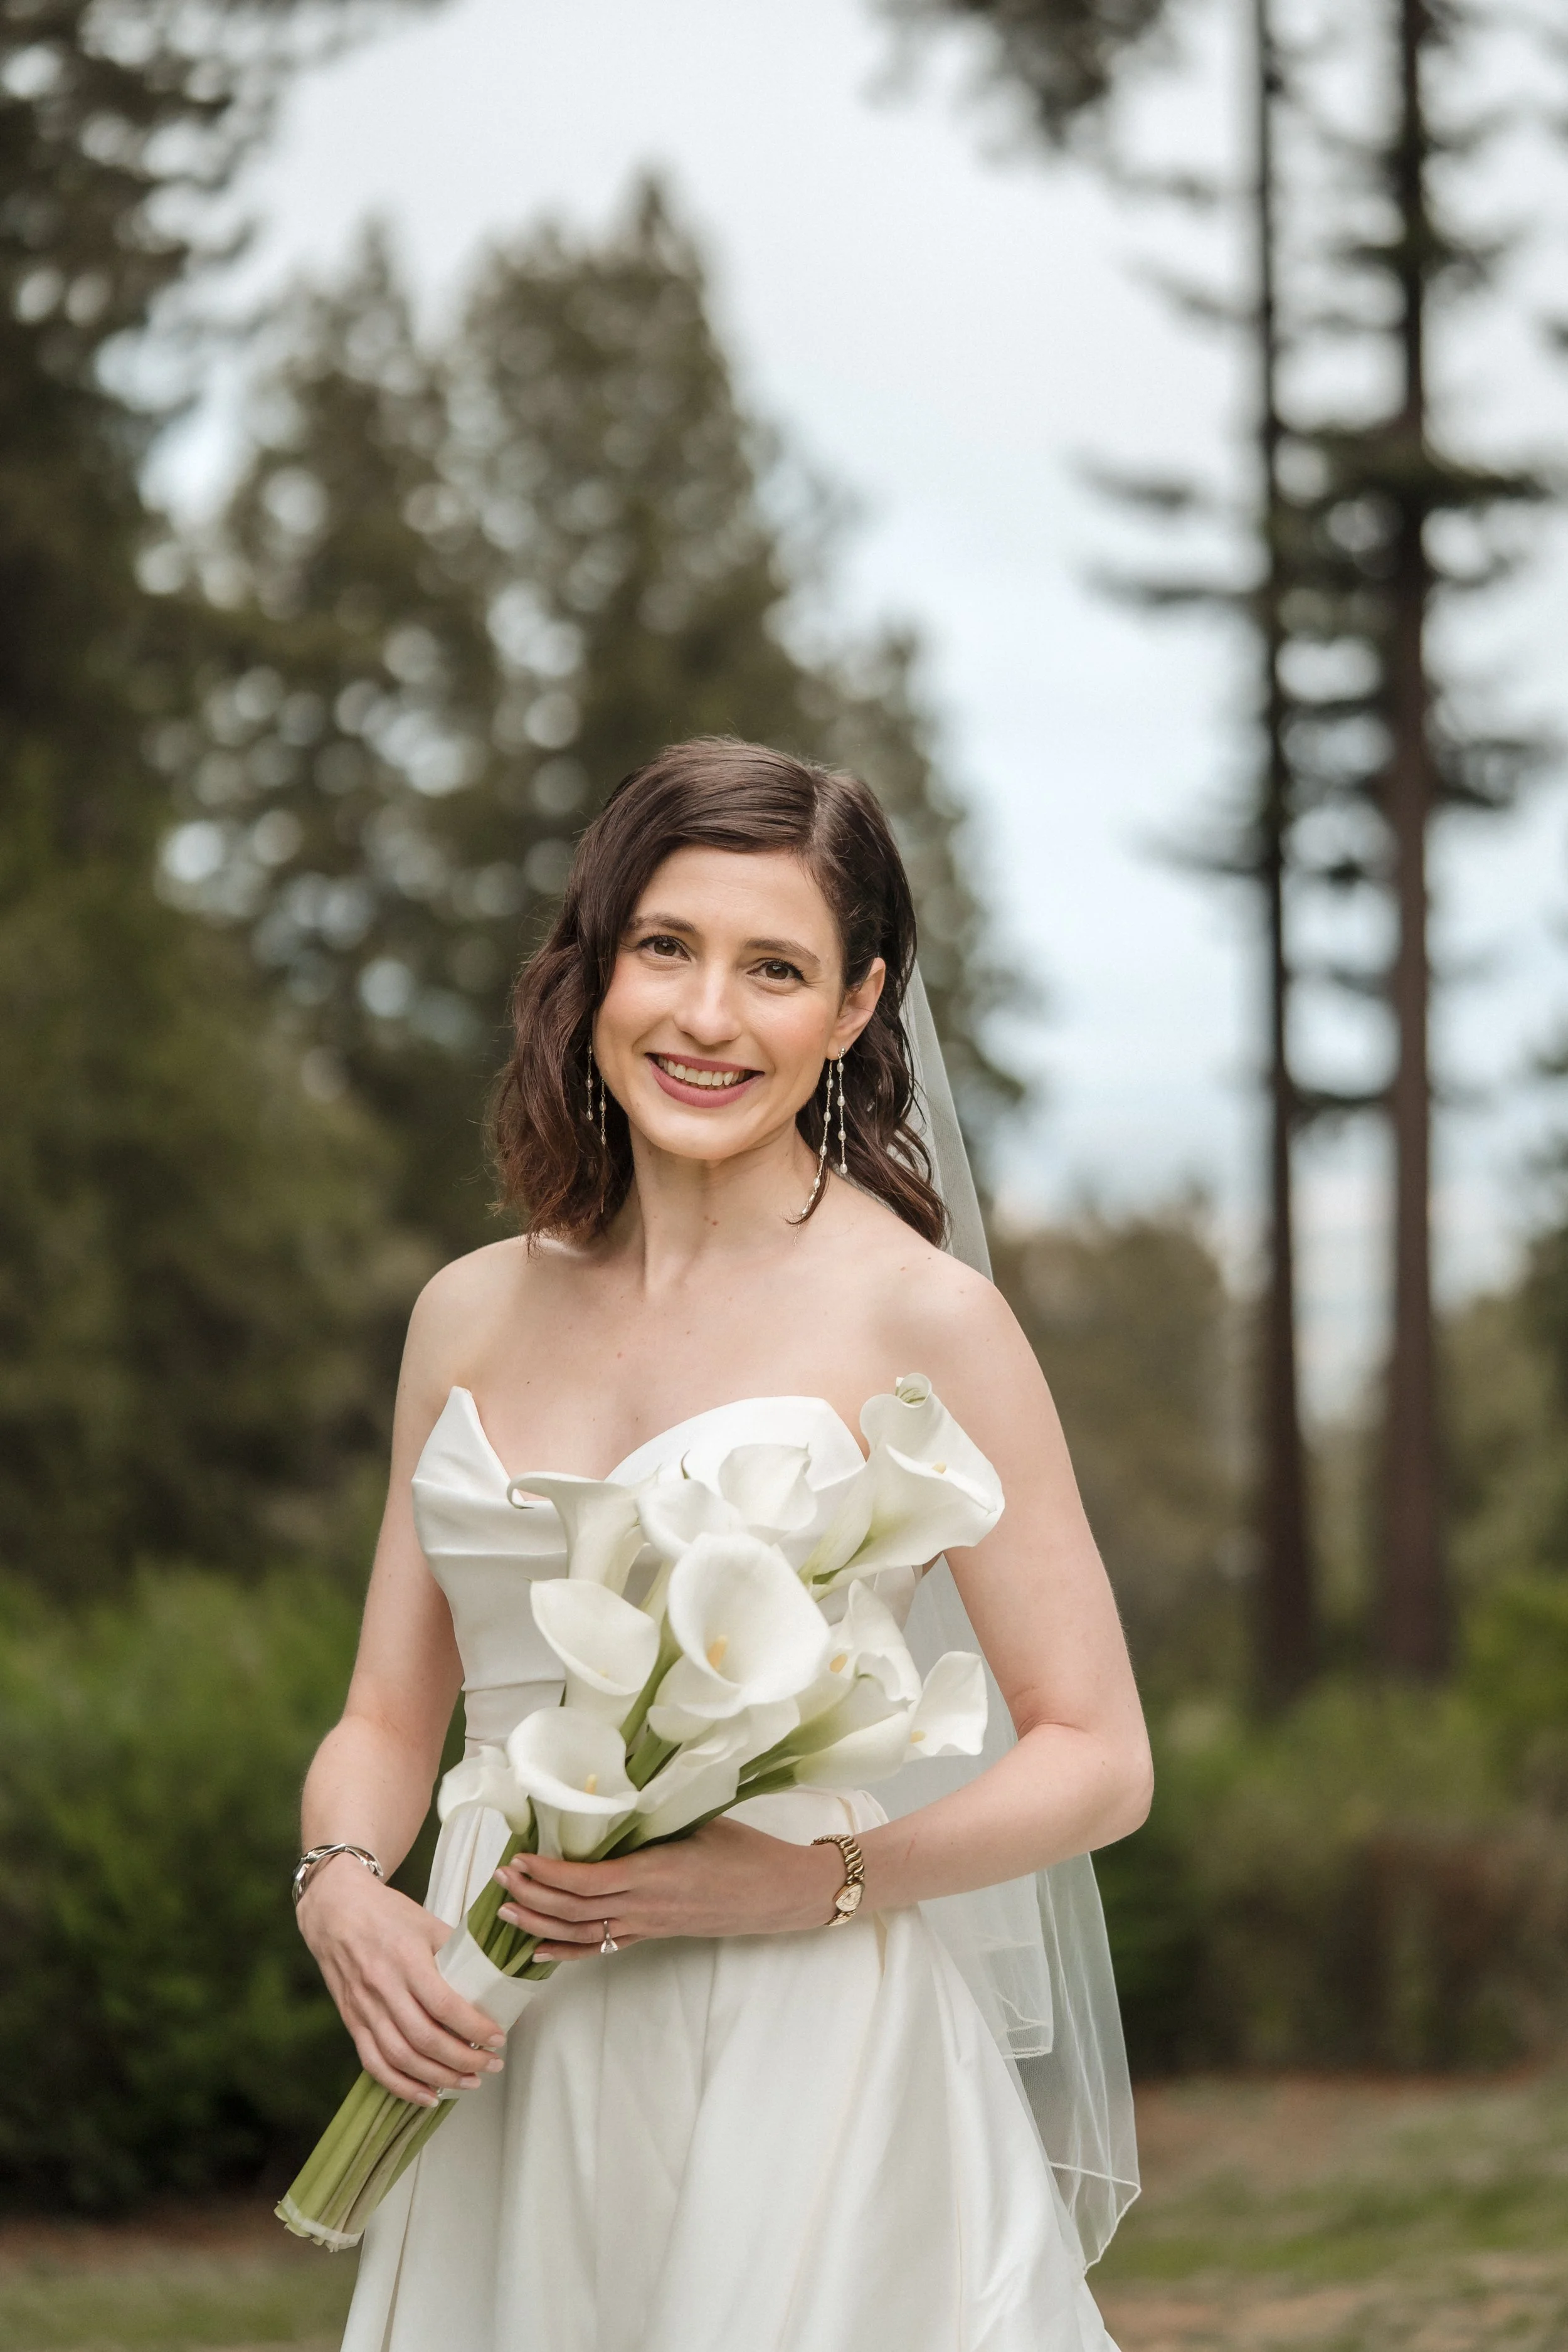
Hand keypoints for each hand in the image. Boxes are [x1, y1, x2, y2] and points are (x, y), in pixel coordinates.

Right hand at [297, 1854, 507, 2104]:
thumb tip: (492, 1978)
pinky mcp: (351, 2022)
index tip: (498, 2037)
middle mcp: (383, 1987)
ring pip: (402, 2058)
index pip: (444, 2005)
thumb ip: (456, 1950)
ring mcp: (363, 2008)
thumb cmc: (387, 1913)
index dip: (473, 2027)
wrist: (335, 1910)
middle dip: (463, 2060)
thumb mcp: (427, 1921)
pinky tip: (428, 2096)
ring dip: (438, 2078)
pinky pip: (375, 2064)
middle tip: (491, 2064)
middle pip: (425, 2039)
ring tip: (468, 2082)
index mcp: (406, 1958)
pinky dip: (402, 2086)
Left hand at [493, 1820, 848, 1960]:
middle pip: (574, 1910)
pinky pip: (602, 1947)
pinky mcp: (654, 1934)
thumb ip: (654, 1810)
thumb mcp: (699, 1820)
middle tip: (498, 1877)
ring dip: (541, 1923)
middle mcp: (645, 1906)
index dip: (547, 1874)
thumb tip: (614, 1781)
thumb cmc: (745, 1850)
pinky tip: (539, 1950)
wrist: (778, 1893)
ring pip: (582, 1933)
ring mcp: (648, 1925)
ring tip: (506, 1909)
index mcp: (654, 1873)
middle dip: (532, 1896)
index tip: (518, 1857)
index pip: (586, 1881)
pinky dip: (566, 1951)